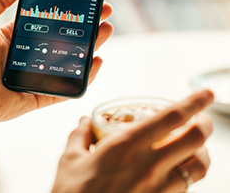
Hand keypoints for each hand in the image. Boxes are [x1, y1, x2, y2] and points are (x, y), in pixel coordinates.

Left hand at [0, 0, 113, 127]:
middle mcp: (25, 57)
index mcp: (12, 39)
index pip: (45, 22)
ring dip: (89, 46)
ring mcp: (33, 78)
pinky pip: (64, 90)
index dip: (64, 11)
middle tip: (103, 12)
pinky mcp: (37, 98)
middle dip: (85, 26)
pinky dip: (82, 78)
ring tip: (106, 30)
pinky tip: (96, 61)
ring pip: (68, 62)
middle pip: (62, 40)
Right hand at [53, 89, 213, 192]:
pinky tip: (179, 172)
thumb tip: (84, 122)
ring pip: (200, 166)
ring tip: (196, 146)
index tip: (205, 93)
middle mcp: (150, 165)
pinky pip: (188, 186)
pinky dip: (190, 174)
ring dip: (202, 151)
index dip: (194, 101)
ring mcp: (161, 188)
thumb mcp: (70, 160)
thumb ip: (79, 136)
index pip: (172, 117)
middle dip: (205, 123)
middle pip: (196, 138)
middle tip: (202, 118)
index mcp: (127, 145)